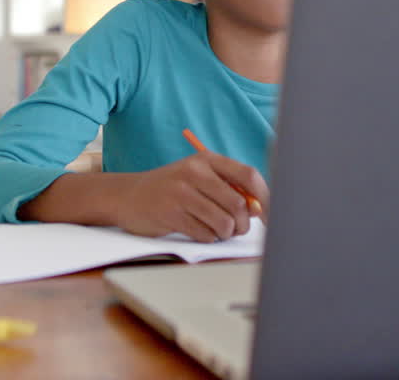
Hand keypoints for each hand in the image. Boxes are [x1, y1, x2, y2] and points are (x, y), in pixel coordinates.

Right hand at [114, 152, 268, 242]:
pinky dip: (208, 238)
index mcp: (206, 159)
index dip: (265, 198)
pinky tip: (198, 230)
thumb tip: (258, 209)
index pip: (249, 175)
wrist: (128, 196)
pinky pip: (205, 234)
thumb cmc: (171, 189)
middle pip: (238, 204)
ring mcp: (181, 193)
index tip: (270, 216)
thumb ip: (227, 188)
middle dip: (243, 224)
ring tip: (216, 230)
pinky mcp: (170, 214)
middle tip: (236, 229)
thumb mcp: (198, 178)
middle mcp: (194, 172)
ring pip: (224, 222)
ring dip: (225, 233)